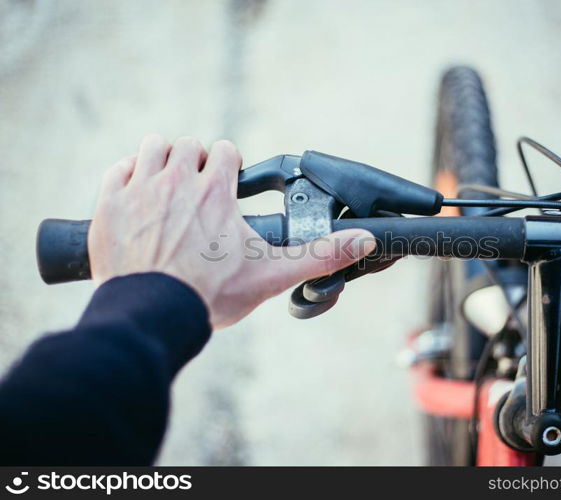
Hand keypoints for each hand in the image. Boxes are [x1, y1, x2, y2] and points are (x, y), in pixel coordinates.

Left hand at [88, 135, 375, 328]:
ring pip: (152, 148)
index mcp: (215, 191)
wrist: (153, 314)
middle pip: (188, 146)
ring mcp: (139, 189)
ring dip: (163, 160)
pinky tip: (138, 196)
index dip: (229, 166)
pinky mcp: (110, 204)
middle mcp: (176, 180)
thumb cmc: (211, 295)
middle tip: (199, 192)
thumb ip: (321, 254)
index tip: (227, 185)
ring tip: (170, 189)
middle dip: (197, 163)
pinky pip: (118, 169)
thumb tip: (364, 240)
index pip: (225, 151)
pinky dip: (128, 175)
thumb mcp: (273, 275)